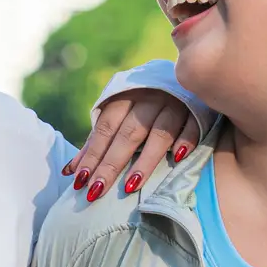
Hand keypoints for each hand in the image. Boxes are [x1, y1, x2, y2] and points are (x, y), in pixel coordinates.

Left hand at [64, 90, 202, 202]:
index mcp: (125, 98)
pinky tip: (179, 158)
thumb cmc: (141, 104)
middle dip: (112, 163)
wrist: (181, 75)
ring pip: (160, 133)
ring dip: (145, 159)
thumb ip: (96, 142)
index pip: (105, 129)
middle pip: (128, 134)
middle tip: (97, 190)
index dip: (92, 154)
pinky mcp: (197, 110)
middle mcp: (148, 99)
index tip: (80, 181)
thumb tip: (69, 171)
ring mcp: (174, 104)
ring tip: (131, 186)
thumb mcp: (117, 116)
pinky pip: (192, 126)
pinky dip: (186, 140)